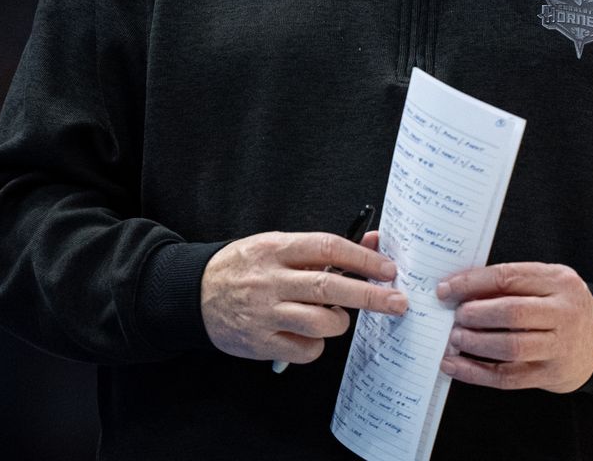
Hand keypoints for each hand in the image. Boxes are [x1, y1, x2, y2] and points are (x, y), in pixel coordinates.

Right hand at [201, 229, 406, 364]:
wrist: (194, 293)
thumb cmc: (245, 267)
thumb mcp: (277, 245)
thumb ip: (321, 248)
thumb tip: (373, 244)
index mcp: (277, 249)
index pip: (328, 247)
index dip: (363, 258)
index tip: (387, 269)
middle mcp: (271, 280)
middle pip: (329, 287)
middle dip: (370, 296)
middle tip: (397, 302)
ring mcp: (264, 313)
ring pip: (320, 322)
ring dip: (340, 322)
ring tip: (337, 317)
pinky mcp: (260, 342)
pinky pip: (305, 349)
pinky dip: (316, 344)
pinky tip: (307, 334)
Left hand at [436, 261, 592, 392]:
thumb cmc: (562, 308)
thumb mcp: (547, 284)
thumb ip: (512, 284)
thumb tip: (460, 289)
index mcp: (559, 281)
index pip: (509, 277)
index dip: (472, 283)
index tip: (447, 289)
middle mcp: (564, 312)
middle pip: (511, 313)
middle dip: (475, 314)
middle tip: (455, 316)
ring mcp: (560, 346)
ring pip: (510, 347)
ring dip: (474, 343)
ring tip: (454, 338)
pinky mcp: (551, 374)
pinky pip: (508, 377)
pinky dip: (476, 373)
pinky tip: (455, 365)